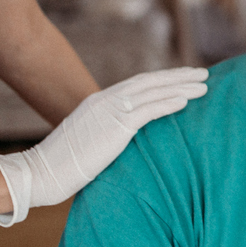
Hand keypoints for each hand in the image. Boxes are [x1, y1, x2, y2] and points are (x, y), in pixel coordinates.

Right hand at [0, 67, 208, 225]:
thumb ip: (107, 133)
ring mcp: (110, 111)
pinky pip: (149, 110)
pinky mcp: (115, 126)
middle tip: (203, 73)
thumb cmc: (63, 165)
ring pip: (154, 92)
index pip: (139, 84)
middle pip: (150, 82)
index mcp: (100, 102)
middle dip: (179, 76)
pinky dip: (169, 103)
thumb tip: (123, 140)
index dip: (163, 79)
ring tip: (204, 85)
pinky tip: (187, 100)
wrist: (41, 173)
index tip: (184, 78)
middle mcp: (106, 100)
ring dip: (182, 87)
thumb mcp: (88, 140)